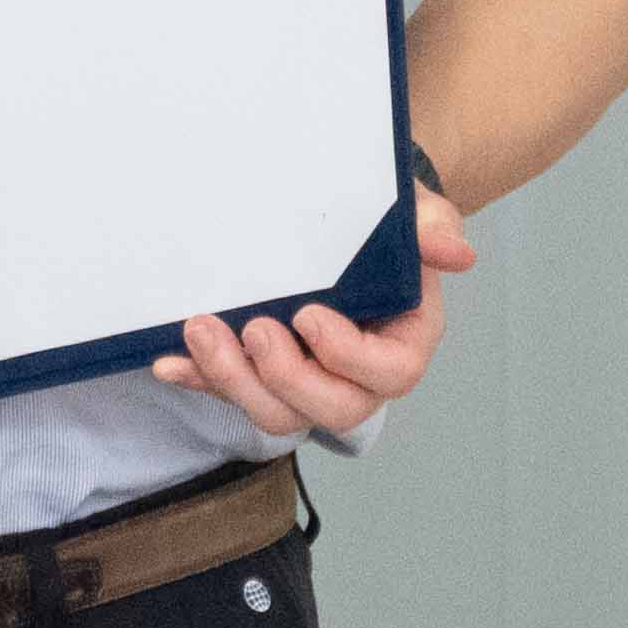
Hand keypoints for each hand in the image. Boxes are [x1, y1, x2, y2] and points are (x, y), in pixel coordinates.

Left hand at [153, 182, 474, 436]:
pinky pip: (231, 391)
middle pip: (331, 409)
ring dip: (233, 381)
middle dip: (284, 378)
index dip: (348, 357)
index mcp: (402, 340)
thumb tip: (458, 254)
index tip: (310, 315)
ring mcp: (306, 379)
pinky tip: (169, 361)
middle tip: (253, 330)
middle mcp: (357, 375)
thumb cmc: (384, 226)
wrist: (342, 222)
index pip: (390, 372)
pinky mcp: (261, 375)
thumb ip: (433, 230)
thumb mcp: (415, 215)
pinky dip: (198, 379)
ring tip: (200, 331)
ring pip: (277, 412)